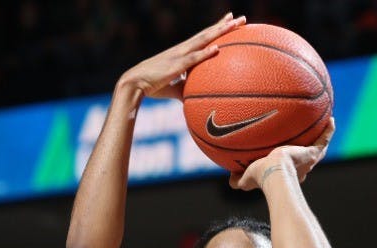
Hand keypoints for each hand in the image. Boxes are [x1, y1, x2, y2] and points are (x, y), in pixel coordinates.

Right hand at [118, 12, 245, 100]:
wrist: (134, 84)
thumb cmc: (152, 86)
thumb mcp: (173, 88)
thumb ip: (185, 90)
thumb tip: (195, 99)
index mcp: (182, 52)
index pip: (203, 37)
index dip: (216, 29)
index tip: (229, 21)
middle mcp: (183, 49)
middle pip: (207, 33)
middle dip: (224, 25)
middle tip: (241, 18)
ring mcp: (179, 55)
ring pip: (203, 40)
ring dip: (219, 32)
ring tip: (234, 25)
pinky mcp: (175, 65)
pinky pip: (193, 58)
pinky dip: (205, 53)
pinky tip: (217, 48)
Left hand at [229, 118, 335, 190]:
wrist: (274, 173)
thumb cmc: (260, 177)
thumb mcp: (246, 179)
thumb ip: (239, 180)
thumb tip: (230, 180)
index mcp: (286, 173)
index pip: (290, 168)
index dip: (289, 162)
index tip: (287, 156)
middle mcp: (300, 167)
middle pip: (305, 157)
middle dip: (305, 149)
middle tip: (305, 138)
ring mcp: (308, 160)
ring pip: (318, 147)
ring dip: (322, 136)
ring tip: (325, 123)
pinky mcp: (313, 153)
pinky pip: (325, 139)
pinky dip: (329, 130)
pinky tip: (331, 119)